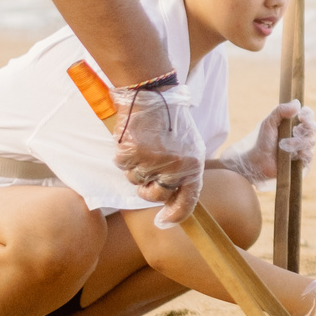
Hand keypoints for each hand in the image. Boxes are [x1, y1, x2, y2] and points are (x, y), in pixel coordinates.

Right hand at [110, 83, 205, 226]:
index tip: (165, 221)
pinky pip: (123, 166)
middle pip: (155, 195)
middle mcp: (174, 167)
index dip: (176, 214)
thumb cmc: (170, 119)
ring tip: (144, 143)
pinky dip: (124, 155)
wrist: (152, 93)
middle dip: (148, 188)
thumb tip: (172, 195)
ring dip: (136, 167)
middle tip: (147, 169)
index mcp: (193, 165)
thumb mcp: (189, 145)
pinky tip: (133, 138)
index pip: (188, 200)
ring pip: (135, 179)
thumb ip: (184, 170)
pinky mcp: (131, 154)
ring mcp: (152, 162)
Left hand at [222, 100, 315, 183]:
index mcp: (294, 123)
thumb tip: (297, 103)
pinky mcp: (303, 161)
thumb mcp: (269, 122)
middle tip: (295, 131)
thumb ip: (281, 110)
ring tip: (283, 145)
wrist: (259, 161)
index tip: (301, 116)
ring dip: (298, 143)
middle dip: (305, 129)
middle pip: (313, 128)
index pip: (308, 115)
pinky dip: (301, 154)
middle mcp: (301, 135)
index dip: (308, 115)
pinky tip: (291, 155)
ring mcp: (303, 148)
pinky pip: (309, 155)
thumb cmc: (263, 141)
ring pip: (311, 142)